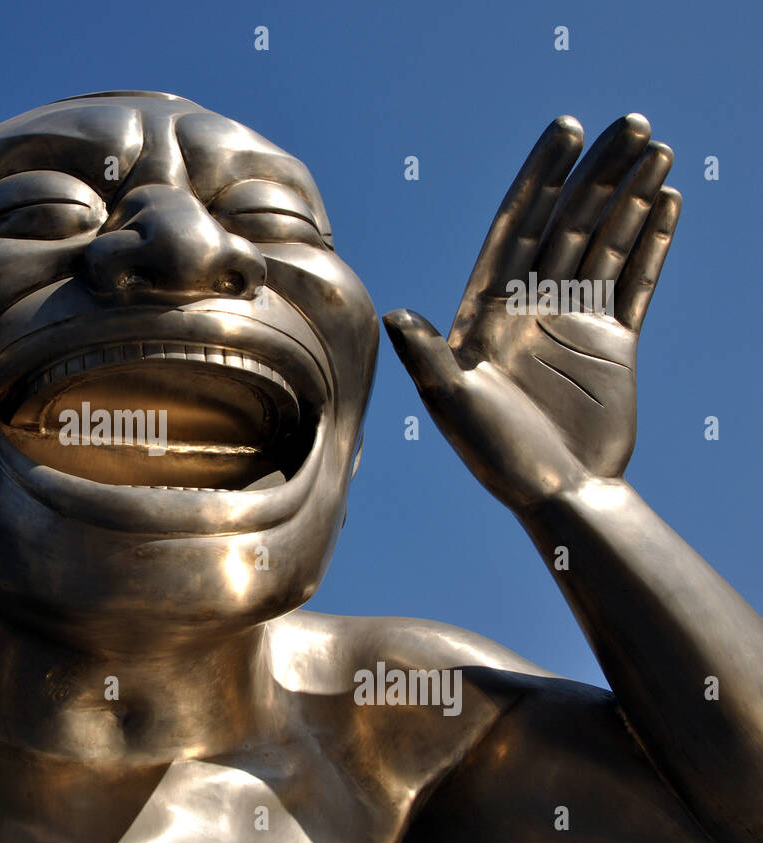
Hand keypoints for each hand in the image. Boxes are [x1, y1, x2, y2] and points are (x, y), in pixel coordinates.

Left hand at [383, 114, 679, 509]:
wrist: (556, 495)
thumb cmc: (496, 457)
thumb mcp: (454, 406)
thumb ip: (429, 358)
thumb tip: (397, 313)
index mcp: (489, 309)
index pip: (519, 225)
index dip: (541, 177)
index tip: (566, 131)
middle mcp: (531, 305)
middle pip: (569, 222)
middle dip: (597, 172)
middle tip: (630, 122)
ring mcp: (573, 321)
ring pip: (607, 243)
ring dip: (631, 197)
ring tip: (656, 149)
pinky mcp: (613, 343)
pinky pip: (637, 281)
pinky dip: (654, 244)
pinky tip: (668, 202)